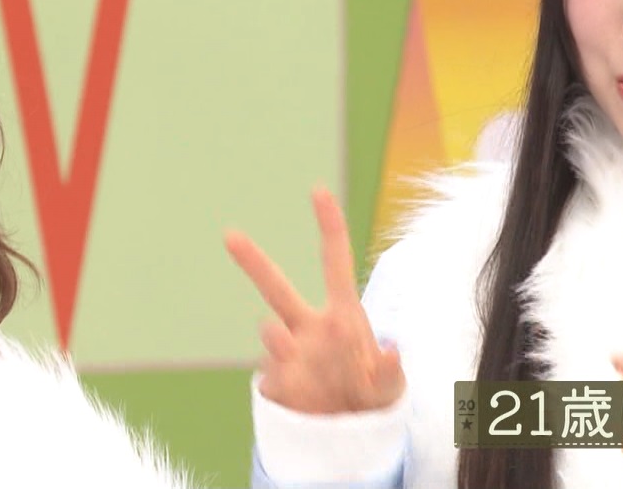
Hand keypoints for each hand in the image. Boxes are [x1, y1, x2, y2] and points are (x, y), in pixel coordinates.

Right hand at [225, 187, 404, 413]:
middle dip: (254, 262)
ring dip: (280, 339)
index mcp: (341, 314)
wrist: (346, 431)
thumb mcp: (390, 386)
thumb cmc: (371, 395)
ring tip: (287, 344)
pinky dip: (288, 386)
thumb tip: (391, 351)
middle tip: (230, 235)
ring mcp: (288, 354)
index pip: (334, 262)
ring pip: (271, 333)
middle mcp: (307, 328)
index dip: (329, 227)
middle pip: (277, 288)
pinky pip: (272, 377)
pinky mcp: (273, 383)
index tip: (319, 191)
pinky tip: (307, 402)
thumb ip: (392, 371)